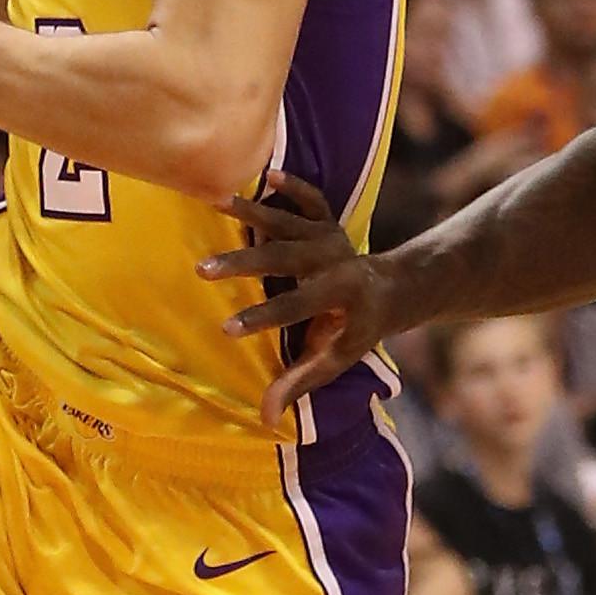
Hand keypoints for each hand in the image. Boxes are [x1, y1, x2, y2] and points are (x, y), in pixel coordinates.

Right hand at [196, 172, 404, 425]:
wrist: (392, 290)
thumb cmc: (356, 330)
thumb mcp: (334, 360)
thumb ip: (299, 383)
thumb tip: (266, 419)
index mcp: (339, 295)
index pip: (295, 308)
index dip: (262, 318)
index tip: (226, 329)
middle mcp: (335, 260)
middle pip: (284, 258)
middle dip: (243, 263)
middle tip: (203, 270)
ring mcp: (330, 235)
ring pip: (288, 222)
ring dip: (252, 213)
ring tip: (215, 203)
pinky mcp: (327, 220)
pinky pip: (310, 198)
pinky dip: (291, 185)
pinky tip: (264, 175)